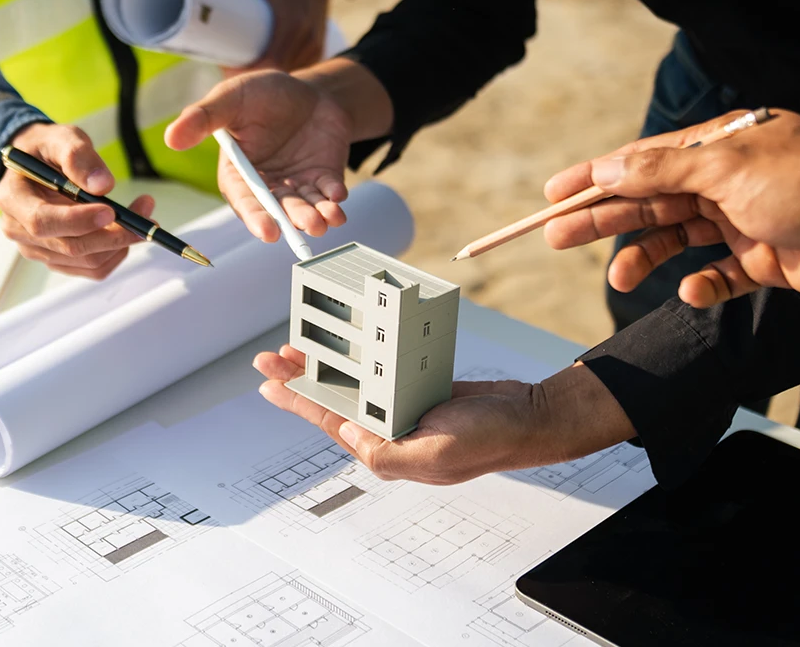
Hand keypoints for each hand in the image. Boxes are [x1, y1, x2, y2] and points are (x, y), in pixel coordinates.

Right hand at [0, 123, 153, 278]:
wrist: (37, 164)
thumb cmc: (46, 150)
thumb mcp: (60, 139)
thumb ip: (78, 157)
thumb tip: (102, 186)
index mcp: (13, 199)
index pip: (43, 222)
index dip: (78, 221)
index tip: (111, 210)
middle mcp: (20, 231)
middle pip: (71, 247)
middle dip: (114, 233)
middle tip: (145, 212)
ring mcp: (39, 249)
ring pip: (88, 261)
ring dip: (122, 242)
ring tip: (141, 214)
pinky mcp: (59, 260)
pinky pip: (94, 268)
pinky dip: (117, 252)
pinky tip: (125, 230)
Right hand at [165, 62, 372, 240]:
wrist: (306, 89)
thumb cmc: (262, 94)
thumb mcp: (230, 98)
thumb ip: (203, 118)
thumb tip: (171, 137)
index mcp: (239, 173)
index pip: (244, 200)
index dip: (255, 217)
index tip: (268, 231)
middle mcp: (267, 185)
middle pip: (278, 210)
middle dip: (292, 220)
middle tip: (306, 227)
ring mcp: (297, 185)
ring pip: (305, 208)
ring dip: (316, 216)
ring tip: (326, 219)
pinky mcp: (323, 179)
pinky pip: (328, 193)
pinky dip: (334, 198)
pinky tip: (338, 196)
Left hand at [209, 0, 335, 72]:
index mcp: (290, 21)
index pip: (270, 62)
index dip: (248, 73)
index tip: (227, 71)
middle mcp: (305, 37)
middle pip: (276, 73)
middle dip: (252, 78)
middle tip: (228, 72)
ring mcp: (313, 46)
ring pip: (287, 73)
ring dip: (266, 77)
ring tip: (242, 73)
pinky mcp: (316, 49)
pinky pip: (296, 68)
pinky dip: (280, 73)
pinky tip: (265, 77)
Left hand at [254, 346, 634, 483]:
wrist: (529, 418)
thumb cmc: (488, 441)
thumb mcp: (434, 455)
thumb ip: (386, 452)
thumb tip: (346, 435)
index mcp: (386, 448)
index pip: (331, 420)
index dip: (298, 399)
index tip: (270, 382)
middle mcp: (390, 429)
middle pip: (335, 398)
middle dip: (302, 377)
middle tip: (272, 357)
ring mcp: (405, 407)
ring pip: (355, 381)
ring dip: (328, 363)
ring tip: (300, 345)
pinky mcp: (420, 388)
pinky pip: (382, 369)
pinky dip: (364, 355)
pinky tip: (349, 343)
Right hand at [543, 109, 799, 305]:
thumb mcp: (724, 169)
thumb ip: (661, 171)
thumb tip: (608, 168)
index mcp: (712, 150)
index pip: (638, 161)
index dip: (592, 177)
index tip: (553, 194)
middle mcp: (722, 183)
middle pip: (646, 201)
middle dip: (602, 219)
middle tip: (556, 237)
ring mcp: (740, 222)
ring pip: (674, 240)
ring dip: (644, 258)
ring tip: (619, 280)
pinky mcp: (762, 262)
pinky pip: (717, 277)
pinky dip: (701, 287)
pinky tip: (694, 291)